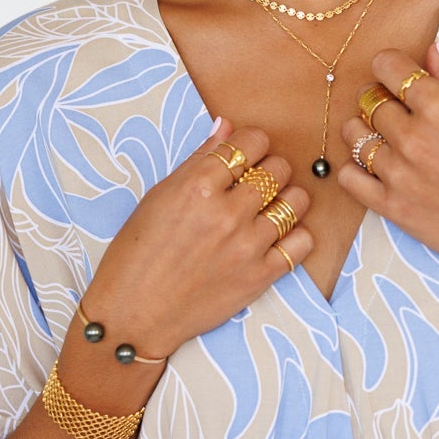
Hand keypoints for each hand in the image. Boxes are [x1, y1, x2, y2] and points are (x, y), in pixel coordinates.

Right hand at [81, 118, 313, 356]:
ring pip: (297, 202)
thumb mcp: (159, 196)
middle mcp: (227, 213)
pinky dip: (295, 235)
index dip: (251, 144)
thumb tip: (226, 124)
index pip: (251, 142)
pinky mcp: (260, 276)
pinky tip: (276, 236)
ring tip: (268, 208)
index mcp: (198, 187)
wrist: (135, 313)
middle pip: (279, 168)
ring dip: (286, 199)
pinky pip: (302, 243)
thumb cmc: (138, 252)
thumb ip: (199, 159)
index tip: (246, 154)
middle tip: (253, 184)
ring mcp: (247, 246)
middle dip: (269, 169)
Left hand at [335, 44, 438, 284]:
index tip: (396, 73)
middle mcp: (412, 136)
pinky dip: (355, 168)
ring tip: (385, 137)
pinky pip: (348, 178)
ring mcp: (397, 173)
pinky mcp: (390, 206)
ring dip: (365, 130)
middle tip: (398, 109)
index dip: (390, 65)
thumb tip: (431, 51)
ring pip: (353, 135)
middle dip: (380, 97)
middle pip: (368, 100)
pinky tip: (374, 167)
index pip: (387, 65)